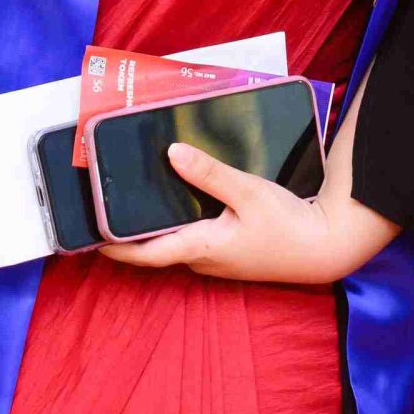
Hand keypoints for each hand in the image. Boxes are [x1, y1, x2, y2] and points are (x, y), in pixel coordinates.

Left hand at [96, 142, 386, 285]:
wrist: (324, 248)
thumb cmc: (288, 224)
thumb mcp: (249, 192)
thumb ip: (209, 174)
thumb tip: (173, 154)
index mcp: (201, 247)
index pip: (145, 254)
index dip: (114, 247)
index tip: (89, 237)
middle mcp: (203, 259)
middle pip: (155, 248)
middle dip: (130, 231)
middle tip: (108, 206)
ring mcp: (218, 259)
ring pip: (176, 243)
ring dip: (156, 227)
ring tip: (137, 200)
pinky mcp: (231, 253)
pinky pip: (195, 240)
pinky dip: (179, 224)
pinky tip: (182, 202)